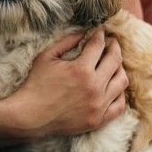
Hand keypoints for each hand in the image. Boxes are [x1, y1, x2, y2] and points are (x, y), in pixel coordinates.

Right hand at [3, 30, 127, 138]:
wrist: (30, 116)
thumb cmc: (36, 84)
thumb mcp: (47, 57)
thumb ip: (66, 41)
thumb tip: (84, 31)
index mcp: (81, 69)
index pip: (98, 45)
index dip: (100, 35)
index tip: (101, 32)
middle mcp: (94, 87)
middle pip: (115, 60)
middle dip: (114, 47)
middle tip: (111, 42)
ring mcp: (98, 105)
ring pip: (121, 82)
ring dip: (119, 68)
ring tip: (113, 63)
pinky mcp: (97, 120)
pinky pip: (119, 106)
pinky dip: (120, 94)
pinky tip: (114, 86)